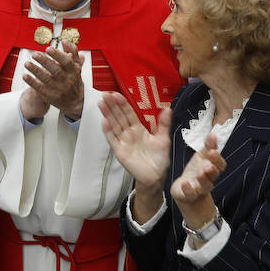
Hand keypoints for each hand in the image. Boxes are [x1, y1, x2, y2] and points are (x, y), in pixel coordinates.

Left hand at [21, 40, 84, 119]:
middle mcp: (67, 80)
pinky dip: (32, 82)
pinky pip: (40, 89)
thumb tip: (64, 40)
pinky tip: (25, 75)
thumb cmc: (74, 79)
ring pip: (46, 79)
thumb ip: (72, 52)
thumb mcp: (76, 66)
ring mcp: (59, 89)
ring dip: (35, 71)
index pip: (66, 62)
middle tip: (34, 54)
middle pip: (55, 70)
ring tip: (27, 63)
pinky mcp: (51, 96)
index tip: (48, 48)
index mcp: (74, 70)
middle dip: (44, 62)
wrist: (76, 101)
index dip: (57, 55)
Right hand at [101, 93, 171, 220]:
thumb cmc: (159, 159)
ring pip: (114, 125)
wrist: (156, 177)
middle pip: (119, 117)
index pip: (129, 113)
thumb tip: (168, 109)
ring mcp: (123, 141)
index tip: (116, 93)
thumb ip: (164, 124)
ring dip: (107, 114)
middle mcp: (129, 133)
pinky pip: (112, 139)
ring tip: (101, 103)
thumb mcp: (164, 139)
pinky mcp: (120, 151)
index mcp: (139, 129)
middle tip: (106, 94)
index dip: (123, 104)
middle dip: (112, 106)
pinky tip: (104, 121)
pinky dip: (108, 131)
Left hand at [171, 132, 226, 228]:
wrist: (186, 193)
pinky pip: (190, 193)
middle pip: (214, 174)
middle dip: (212, 169)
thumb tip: (213, 133)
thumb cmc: (196, 172)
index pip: (219, 164)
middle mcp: (208, 179)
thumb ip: (208, 147)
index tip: (212, 150)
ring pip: (205, 185)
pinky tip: (185, 183)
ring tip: (201, 172)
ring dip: (203, 179)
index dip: (217, 158)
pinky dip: (188, 189)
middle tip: (209, 164)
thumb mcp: (201, 157)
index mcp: (211, 168)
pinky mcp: (189, 195)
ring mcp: (199, 188)